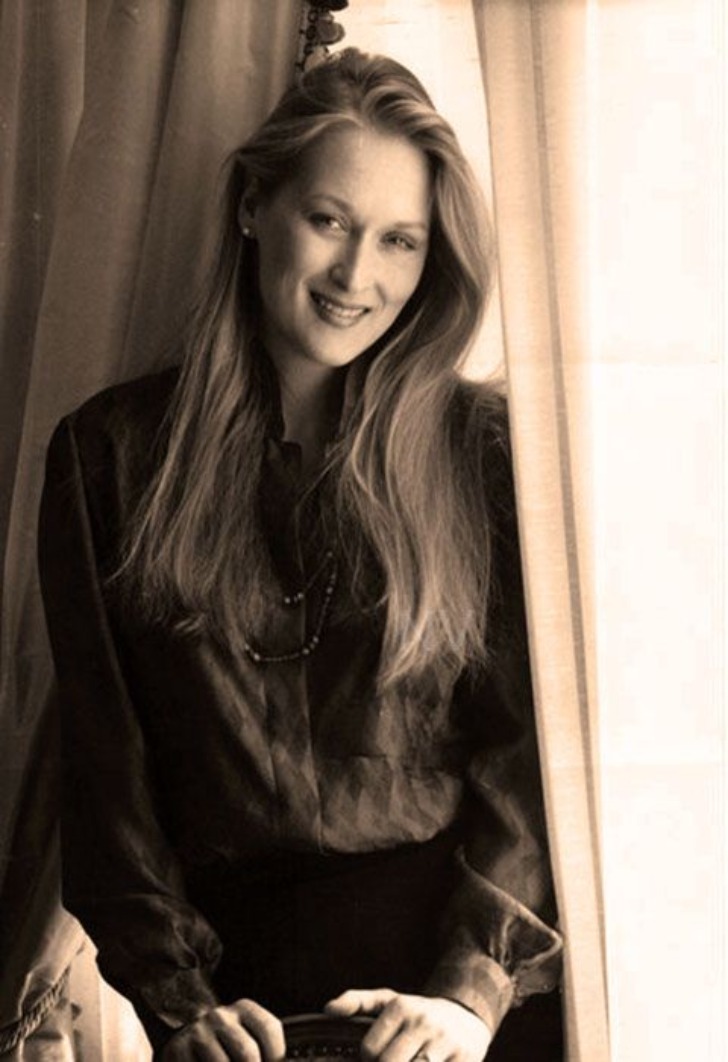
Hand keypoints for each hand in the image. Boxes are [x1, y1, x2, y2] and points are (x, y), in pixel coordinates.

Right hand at [160, 999, 284, 1060]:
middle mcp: (221, 1016)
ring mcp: (198, 1032)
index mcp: (244, 1009)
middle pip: (248, 1054)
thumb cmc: (225, 1047)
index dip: (276, 1056)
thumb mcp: (246, 1038)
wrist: (186, 1043)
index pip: (269, 1029)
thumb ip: (264, 1049)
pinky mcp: (178, 1049)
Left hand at [325, 989, 492, 1061]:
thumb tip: (327, 1010)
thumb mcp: (388, 1001)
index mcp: (402, 1007)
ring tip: (406, 1061)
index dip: (369, 1061)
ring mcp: (446, 1043)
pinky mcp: (466, 1060)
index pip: (370, 1050)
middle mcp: (424, 1022)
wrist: (466, 1016)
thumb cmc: (417, 1015)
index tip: (376, 1059)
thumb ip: (356, 1002)